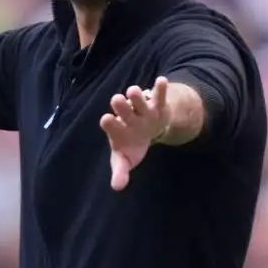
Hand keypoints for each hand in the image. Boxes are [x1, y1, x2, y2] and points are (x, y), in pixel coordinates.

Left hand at [99, 76, 172, 191]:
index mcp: (117, 129)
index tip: (106, 119)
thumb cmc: (131, 145)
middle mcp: (127, 116)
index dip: (109, 122)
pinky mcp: (158, 105)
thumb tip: (117, 187)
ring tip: (133, 91)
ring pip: (138, 98)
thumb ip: (120, 171)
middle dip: (120, 105)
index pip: (110, 125)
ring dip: (136, 95)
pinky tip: (161, 81)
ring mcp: (142, 109)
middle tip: (117, 100)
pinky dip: (160, 87)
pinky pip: (159, 94)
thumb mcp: (125, 160)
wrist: (147, 132)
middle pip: (122, 108)